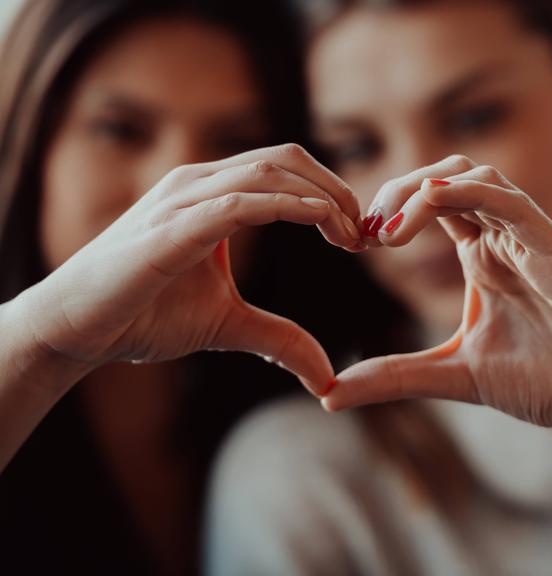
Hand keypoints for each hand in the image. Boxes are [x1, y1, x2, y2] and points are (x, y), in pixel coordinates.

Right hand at [17, 144, 359, 391]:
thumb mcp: (227, 325)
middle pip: (286, 159)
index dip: (331, 194)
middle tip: (364, 234)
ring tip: (350, 236)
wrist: (77, 329)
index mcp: (211, 194)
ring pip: (269, 171)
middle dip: (336, 190)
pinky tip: (319, 223)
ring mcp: (183, 199)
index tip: (357, 236)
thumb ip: (278, 339)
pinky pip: (240, 201)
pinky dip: (287, 206)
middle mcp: (199, 183)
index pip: (285, 169)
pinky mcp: (173, 227)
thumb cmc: (144, 316)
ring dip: (321, 197)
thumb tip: (324, 376)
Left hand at [328, 155, 551, 485]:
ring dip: (422, 188)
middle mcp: (505, 238)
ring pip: (475, 176)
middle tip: (363, 230)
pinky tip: (429, 202)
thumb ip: (396, 377)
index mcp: (483, 256)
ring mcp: (532, 239)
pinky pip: (512, 201)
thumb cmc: (549, 381)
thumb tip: (329, 394)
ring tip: (387, 229)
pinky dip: (468, 191)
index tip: (353, 242)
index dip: (387, 212)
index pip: (429, 205)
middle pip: (444, 177)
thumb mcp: (454, 375)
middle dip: (396, 191)